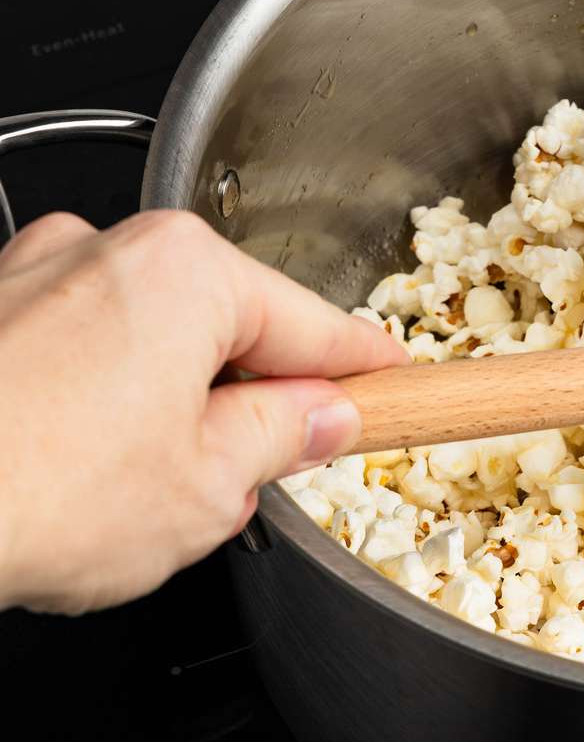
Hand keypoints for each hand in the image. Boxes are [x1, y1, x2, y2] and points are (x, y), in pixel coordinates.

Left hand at [0, 210, 407, 613]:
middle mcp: (107, 250)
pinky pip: (77, 343)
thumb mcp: (206, 487)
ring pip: (145, 334)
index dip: (362, 364)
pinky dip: (98, 393)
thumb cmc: (31, 491)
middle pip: (224, 322)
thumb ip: (281, 436)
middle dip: (249, 393)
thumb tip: (315, 418)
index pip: (312, 322)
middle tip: (260, 469)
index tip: (391, 379)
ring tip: (152, 486)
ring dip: (169, 398)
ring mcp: (33, 276)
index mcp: (185, 272)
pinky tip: (83, 466)